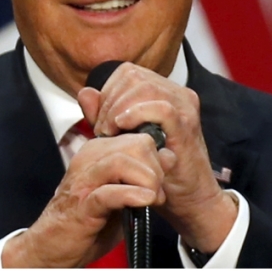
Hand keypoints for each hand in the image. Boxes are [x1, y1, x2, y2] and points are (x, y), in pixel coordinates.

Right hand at [2, 132, 169, 266]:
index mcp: (98, 153)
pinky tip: (143, 201)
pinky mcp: (82, 206)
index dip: (156, 159)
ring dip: (146, 182)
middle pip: (134, 145)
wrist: (55, 243)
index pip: (138, 137)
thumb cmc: (89, 218)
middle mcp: (89, 161)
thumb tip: (168, 156)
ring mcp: (84, 182)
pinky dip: (130, 195)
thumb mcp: (120, 190)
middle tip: (155, 193)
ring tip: (151, 199)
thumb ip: (142, 172)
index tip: (158, 181)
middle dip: (154, 169)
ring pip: (121, 162)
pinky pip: (108, 192)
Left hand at [78, 62, 237, 252]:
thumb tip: (85, 92)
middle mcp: (176, 93)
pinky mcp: (187, 125)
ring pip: (144, 87)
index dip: (108, 92)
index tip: (100, 119)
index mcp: (163, 90)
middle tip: (102, 128)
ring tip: (109, 131)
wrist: (187, 197)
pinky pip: (160, 107)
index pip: (127, 73)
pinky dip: (135, 113)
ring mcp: (184, 107)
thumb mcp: (122, 136)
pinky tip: (121, 126)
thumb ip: (102, 114)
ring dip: (118, 108)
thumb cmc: (155, 166)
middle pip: (133, 77)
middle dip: (110, 101)